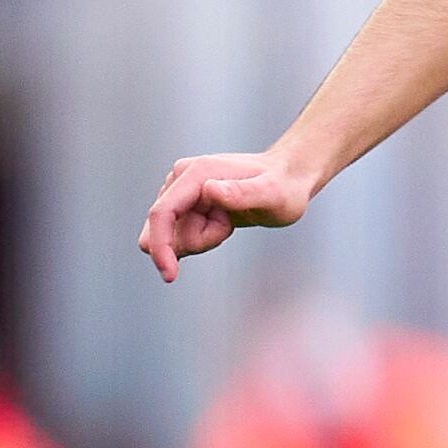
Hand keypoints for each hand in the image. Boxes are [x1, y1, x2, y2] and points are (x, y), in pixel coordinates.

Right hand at [138, 149, 313, 280]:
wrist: (287, 179)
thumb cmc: (284, 187)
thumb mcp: (272, 194)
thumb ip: (243, 193)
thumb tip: (210, 190)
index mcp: (196, 173)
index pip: (162, 213)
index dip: (160, 245)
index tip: (170, 275)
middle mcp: (181, 176)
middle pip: (165, 228)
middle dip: (196, 240)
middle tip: (228, 226)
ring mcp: (181, 189)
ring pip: (174, 234)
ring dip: (204, 237)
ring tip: (230, 219)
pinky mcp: (184, 202)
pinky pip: (182, 233)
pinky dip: (204, 236)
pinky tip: (223, 221)